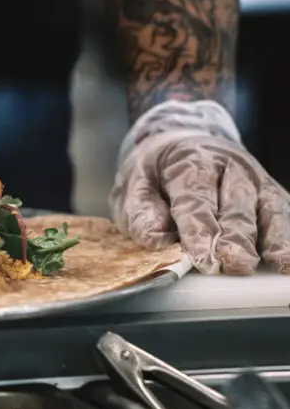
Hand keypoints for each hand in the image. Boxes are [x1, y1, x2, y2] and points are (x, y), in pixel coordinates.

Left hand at [110, 101, 289, 274]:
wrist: (180, 144)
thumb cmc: (156, 172)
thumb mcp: (134, 184)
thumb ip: (140, 211)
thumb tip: (155, 237)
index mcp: (190, 161)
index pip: (195, 197)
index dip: (198, 229)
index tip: (202, 256)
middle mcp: (229, 166)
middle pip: (235, 204)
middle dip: (236, 237)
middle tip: (235, 264)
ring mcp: (255, 179)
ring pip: (267, 208)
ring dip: (271, 238)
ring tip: (277, 264)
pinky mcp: (271, 193)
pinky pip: (282, 213)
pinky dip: (286, 236)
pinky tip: (287, 260)